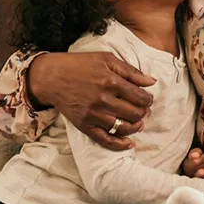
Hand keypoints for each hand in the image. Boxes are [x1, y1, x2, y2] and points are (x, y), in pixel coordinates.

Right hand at [31, 51, 155, 150]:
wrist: (51, 77)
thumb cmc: (79, 65)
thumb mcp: (106, 59)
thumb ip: (130, 71)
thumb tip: (151, 82)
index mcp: (111, 81)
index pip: (140, 97)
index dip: (148, 99)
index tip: (147, 99)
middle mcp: (103, 100)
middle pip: (135, 113)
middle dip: (143, 112)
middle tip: (143, 109)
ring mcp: (93, 114)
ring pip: (124, 127)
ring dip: (136, 126)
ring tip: (138, 122)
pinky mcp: (84, 125)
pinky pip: (105, 140)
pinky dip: (120, 144)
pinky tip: (130, 143)